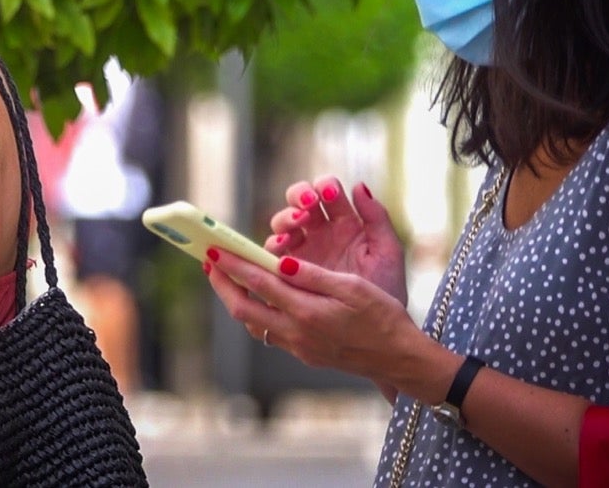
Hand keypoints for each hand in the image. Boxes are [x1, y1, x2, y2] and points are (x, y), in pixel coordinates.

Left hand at [204, 249, 429, 387]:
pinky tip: (259, 300)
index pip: (258, 284)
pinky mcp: (304, 354)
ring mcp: (298, 347)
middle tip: (209, 263)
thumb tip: (280, 260)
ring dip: (236, 300)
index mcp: (307, 312)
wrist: (399, 359)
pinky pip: (268, 333)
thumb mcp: (353, 287)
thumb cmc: (383, 317)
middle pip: (242, 309)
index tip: (214, 249)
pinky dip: (256, 314)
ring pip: (252, 324)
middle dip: (222, 285)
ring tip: (228, 279)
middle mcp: (296, 332)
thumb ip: (313, 276)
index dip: (233, 265)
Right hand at [266, 177, 406, 306]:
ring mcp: (301, 252)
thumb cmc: (387, 289)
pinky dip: (271, 247)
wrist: (381, 332)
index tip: (329, 196)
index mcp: (344, 223)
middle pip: (297, 202)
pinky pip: (270, 256)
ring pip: (282, 225)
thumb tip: (359, 186)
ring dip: (284, 220)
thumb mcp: (387, 253)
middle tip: (307, 207)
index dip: (323, 188)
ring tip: (295, 226)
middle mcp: (319, 233)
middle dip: (298, 197)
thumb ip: (377, 218)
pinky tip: (281, 248)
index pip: (326, 192)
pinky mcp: (286, 273)